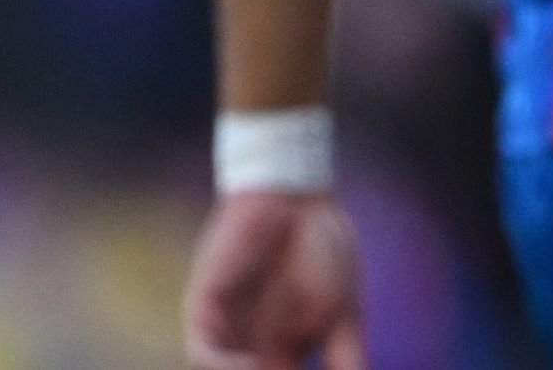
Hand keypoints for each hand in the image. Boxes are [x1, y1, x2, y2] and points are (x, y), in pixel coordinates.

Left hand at [185, 189, 364, 369]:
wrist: (298, 200)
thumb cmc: (323, 250)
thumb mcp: (345, 314)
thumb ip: (348, 358)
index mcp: (283, 353)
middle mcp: (249, 350)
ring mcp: (226, 333)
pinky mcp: (205, 311)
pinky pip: (204, 352)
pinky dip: (224, 366)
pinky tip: (251, 366)